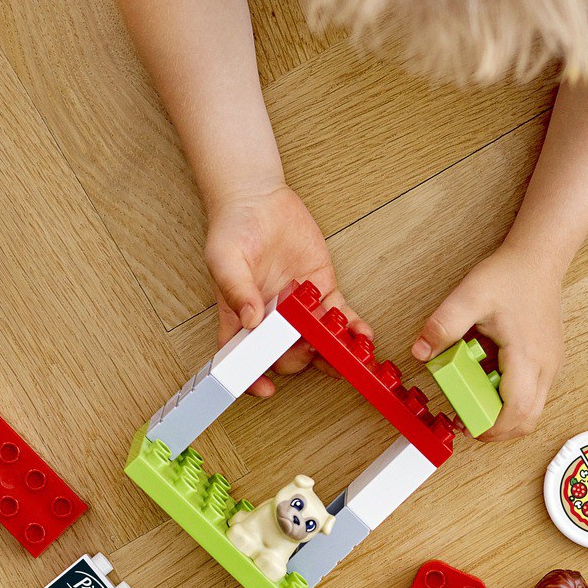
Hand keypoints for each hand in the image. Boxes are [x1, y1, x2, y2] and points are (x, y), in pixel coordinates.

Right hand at [205, 185, 366, 395]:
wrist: (259, 199)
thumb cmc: (233, 229)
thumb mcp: (225, 258)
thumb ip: (236, 290)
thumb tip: (251, 319)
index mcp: (242, 317)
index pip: (244, 358)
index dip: (252, 377)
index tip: (264, 389)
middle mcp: (271, 318)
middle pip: (286, 355)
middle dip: (301, 359)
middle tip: (312, 352)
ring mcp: (298, 307)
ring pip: (318, 342)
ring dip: (334, 353)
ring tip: (349, 358)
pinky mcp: (322, 291)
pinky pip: (339, 317)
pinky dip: (351, 328)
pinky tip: (362, 335)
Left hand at [410, 242, 563, 439]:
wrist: (538, 260)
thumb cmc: (510, 276)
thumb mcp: (469, 296)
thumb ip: (443, 325)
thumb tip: (421, 353)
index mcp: (527, 356)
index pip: (516, 411)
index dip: (491, 429)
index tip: (466, 426)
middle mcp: (545, 366)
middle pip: (528, 420)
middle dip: (496, 430)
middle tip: (467, 420)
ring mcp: (550, 366)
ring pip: (532, 410)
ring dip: (503, 414)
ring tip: (475, 396)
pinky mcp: (549, 362)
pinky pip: (533, 394)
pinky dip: (510, 398)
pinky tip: (489, 377)